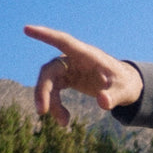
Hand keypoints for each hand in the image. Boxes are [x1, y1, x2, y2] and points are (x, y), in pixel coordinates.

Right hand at [24, 25, 144, 125]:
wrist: (125, 87)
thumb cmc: (126, 84)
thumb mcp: (125, 92)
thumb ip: (115, 97)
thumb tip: (103, 103)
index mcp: (88, 55)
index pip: (64, 42)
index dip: (46, 35)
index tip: (27, 29)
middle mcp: (74, 59)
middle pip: (50, 70)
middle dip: (43, 90)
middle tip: (42, 111)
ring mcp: (68, 68)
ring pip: (48, 83)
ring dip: (51, 102)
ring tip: (64, 123)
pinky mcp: (66, 78)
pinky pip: (52, 91)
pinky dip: (55, 105)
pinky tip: (65, 120)